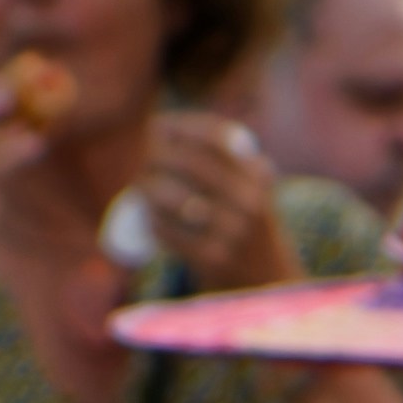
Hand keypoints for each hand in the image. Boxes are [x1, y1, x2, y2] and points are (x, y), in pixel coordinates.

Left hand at [114, 102, 287, 289]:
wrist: (262, 275)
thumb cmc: (241, 220)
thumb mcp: (247, 184)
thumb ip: (220, 155)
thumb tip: (159, 127)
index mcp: (258, 174)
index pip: (216, 137)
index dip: (182, 127)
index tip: (158, 126)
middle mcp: (251, 199)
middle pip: (191, 163)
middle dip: (159, 158)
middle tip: (143, 162)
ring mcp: (234, 230)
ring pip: (177, 198)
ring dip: (150, 190)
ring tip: (140, 188)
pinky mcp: (214, 258)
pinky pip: (171, 232)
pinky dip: (154, 222)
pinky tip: (149, 218)